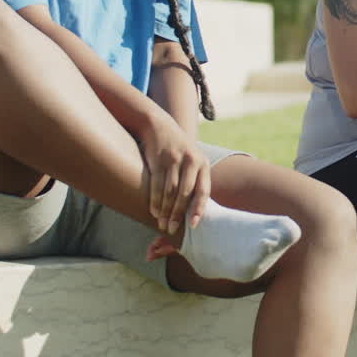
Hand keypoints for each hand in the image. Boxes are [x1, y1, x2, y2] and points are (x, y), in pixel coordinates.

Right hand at [137, 112, 210, 235]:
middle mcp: (191, 161)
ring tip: (161, 223)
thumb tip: (196, 211)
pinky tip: (153, 211)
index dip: (198, 209)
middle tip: (171, 229)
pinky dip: (155, 200)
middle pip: (185, 194)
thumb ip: (195, 180)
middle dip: (177, 214)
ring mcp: (174, 159)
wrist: (159, 126)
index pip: (203, 190)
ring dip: (165, 210)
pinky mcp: (159, 159)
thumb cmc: (178, 151)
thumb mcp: (192, 160)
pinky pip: (157, 184)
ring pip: (170, 191)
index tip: (192, 225)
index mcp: (203, 164)